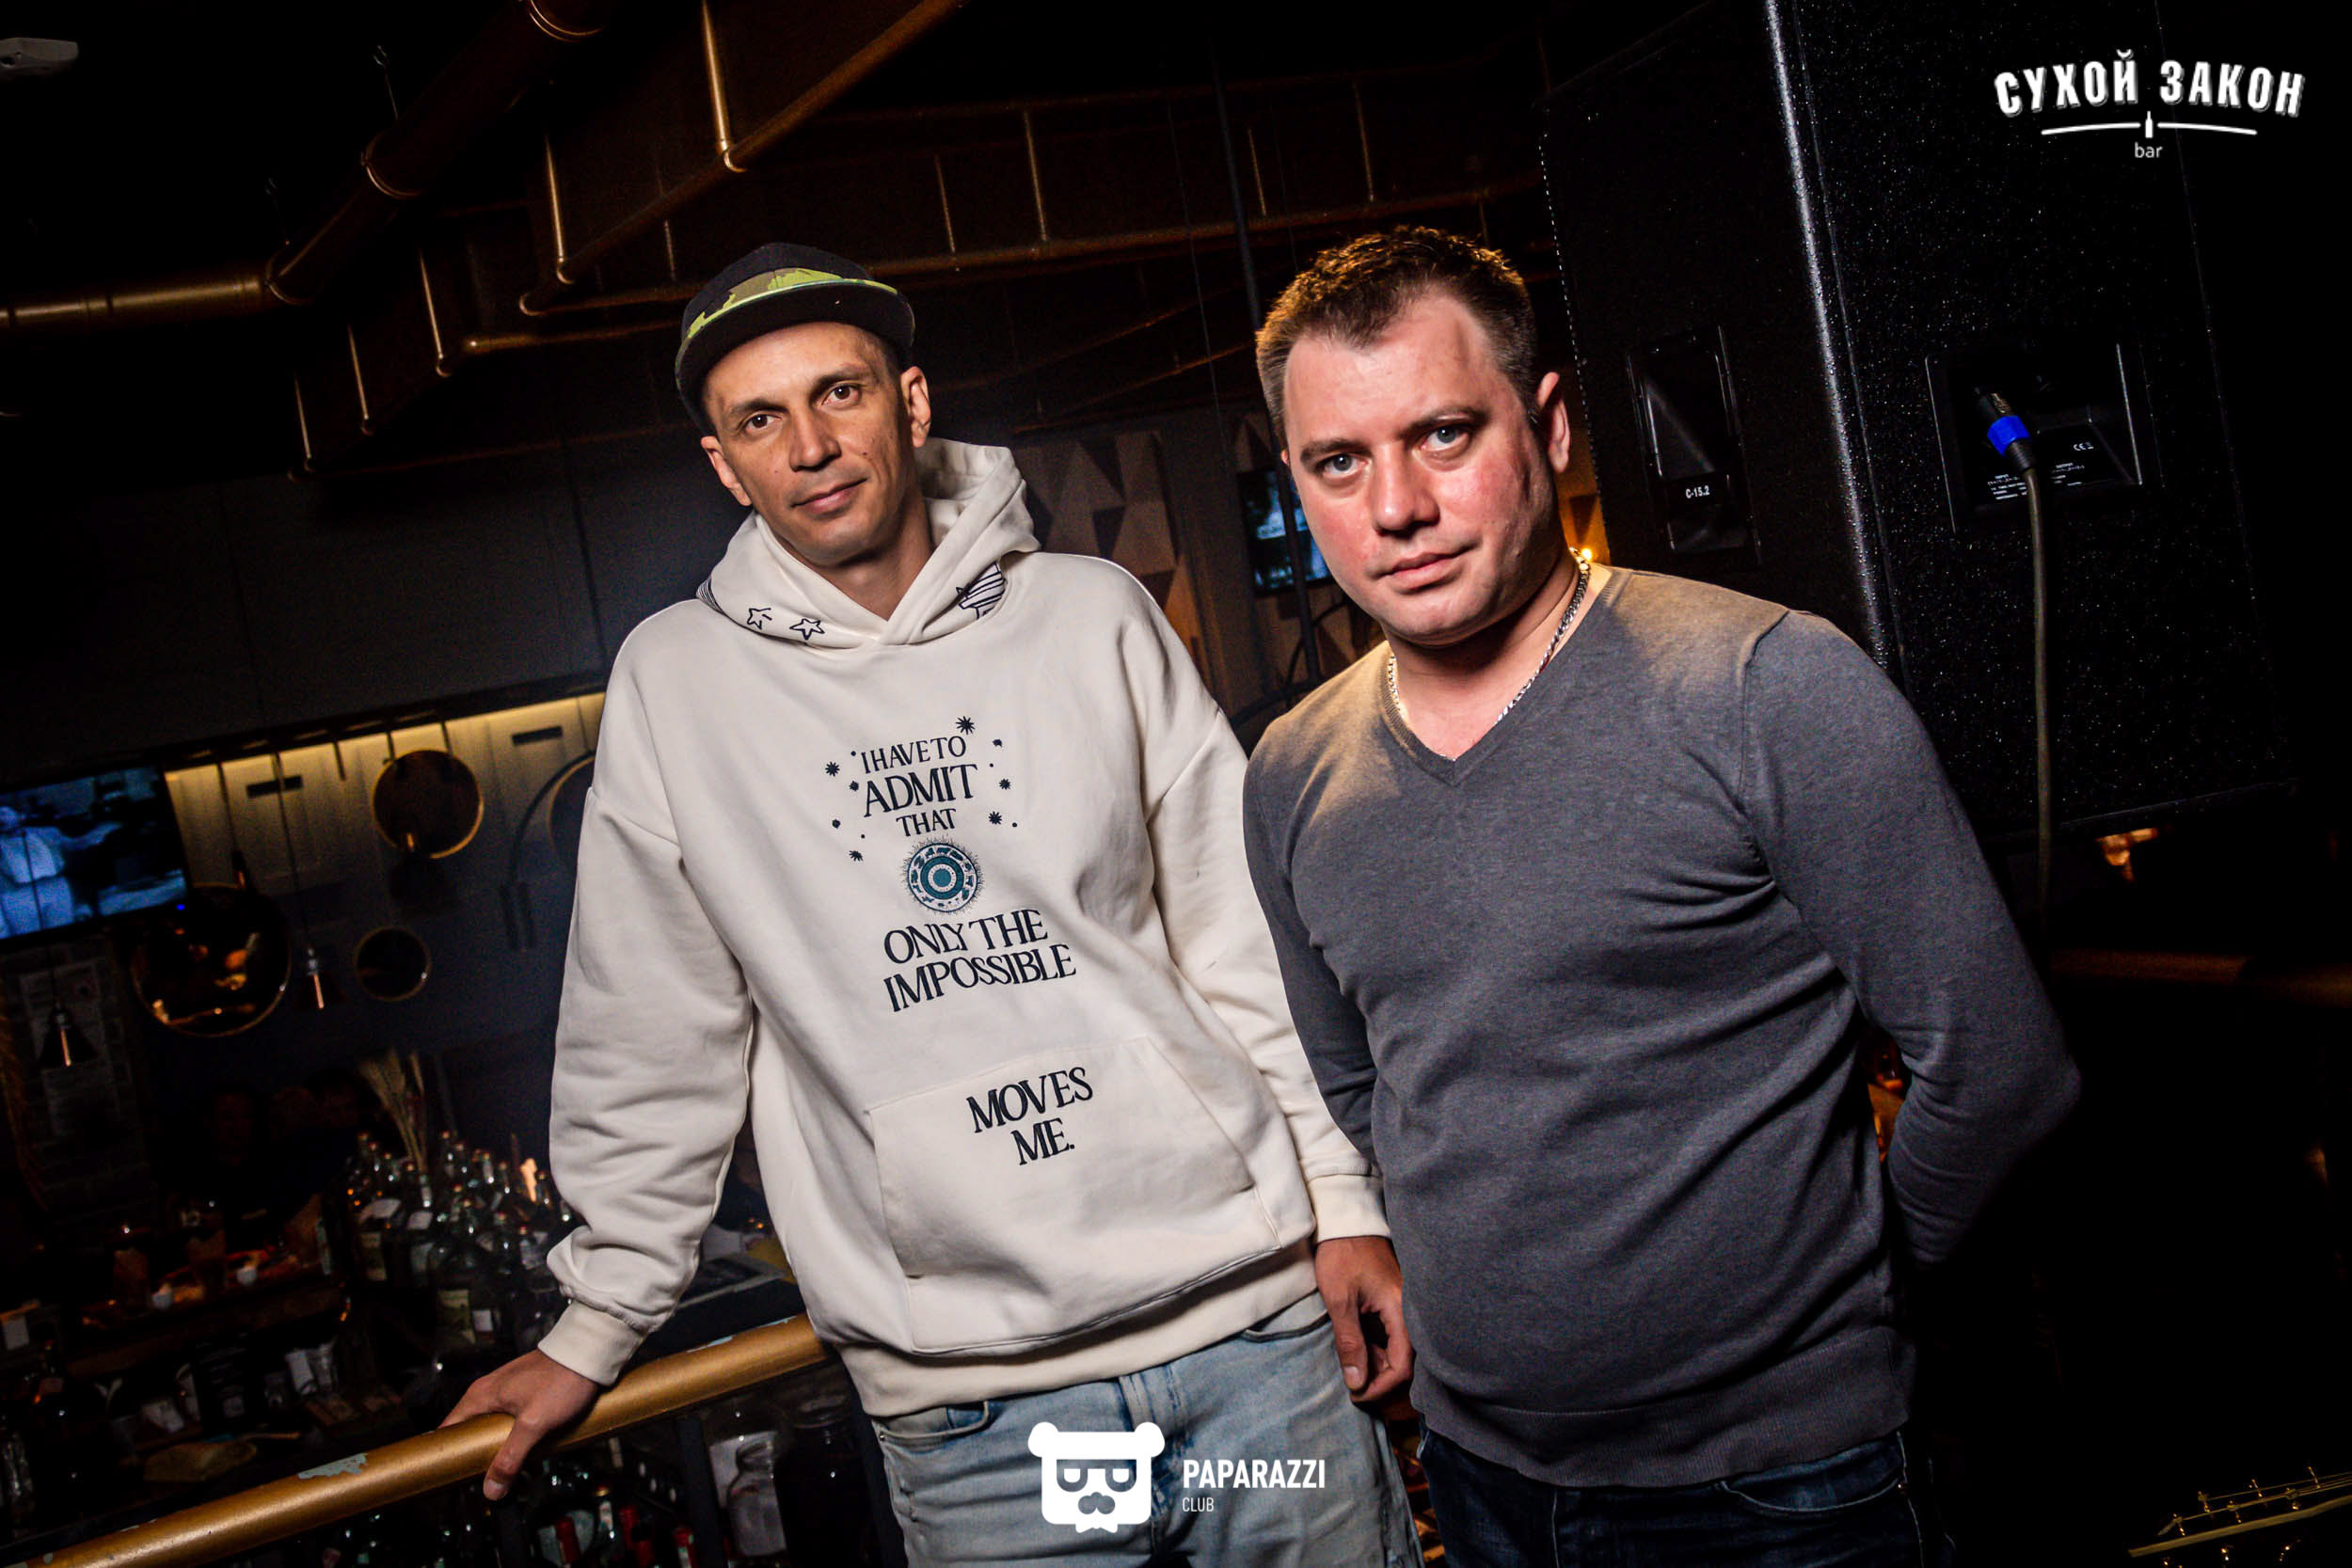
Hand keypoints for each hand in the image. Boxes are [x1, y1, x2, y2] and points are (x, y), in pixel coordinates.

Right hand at [439, 1349, 599, 1499]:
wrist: (590, 1353)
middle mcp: (488, 1391)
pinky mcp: (526, 1392)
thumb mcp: (533, 1424)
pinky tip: (536, 1453)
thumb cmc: (562, 1380)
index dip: (450, 1454)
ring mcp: (507, 1391)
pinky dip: (520, 1439)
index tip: (455, 1476)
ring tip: (519, 1474)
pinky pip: (514, 1422)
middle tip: (493, 1480)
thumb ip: (511, 1457)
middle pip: (472, 1433)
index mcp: (480, 1396)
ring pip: (495, 1429)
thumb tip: (492, 1488)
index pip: (449, 1430)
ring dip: (505, 1451)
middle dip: (482, 1459)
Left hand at [1314, 1235, 1412, 1401]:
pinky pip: (1392, 1335)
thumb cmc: (1342, 1256)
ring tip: (1352, 1365)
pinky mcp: (1394, 1302)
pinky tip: (1358, 1347)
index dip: (1381, 1387)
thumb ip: (1350, 1342)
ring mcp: (1403, 1306)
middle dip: (1379, 1377)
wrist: (1344, 1221)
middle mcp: (1409, 1311)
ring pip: (1398, 1349)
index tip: (1358, 1395)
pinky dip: (1377, 1347)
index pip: (1403, 1365)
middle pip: (1405, 1360)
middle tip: (1352, 1383)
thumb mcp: (1340, 1301)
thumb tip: (1356, 1382)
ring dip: (1377, 1363)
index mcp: (1402, 1310)